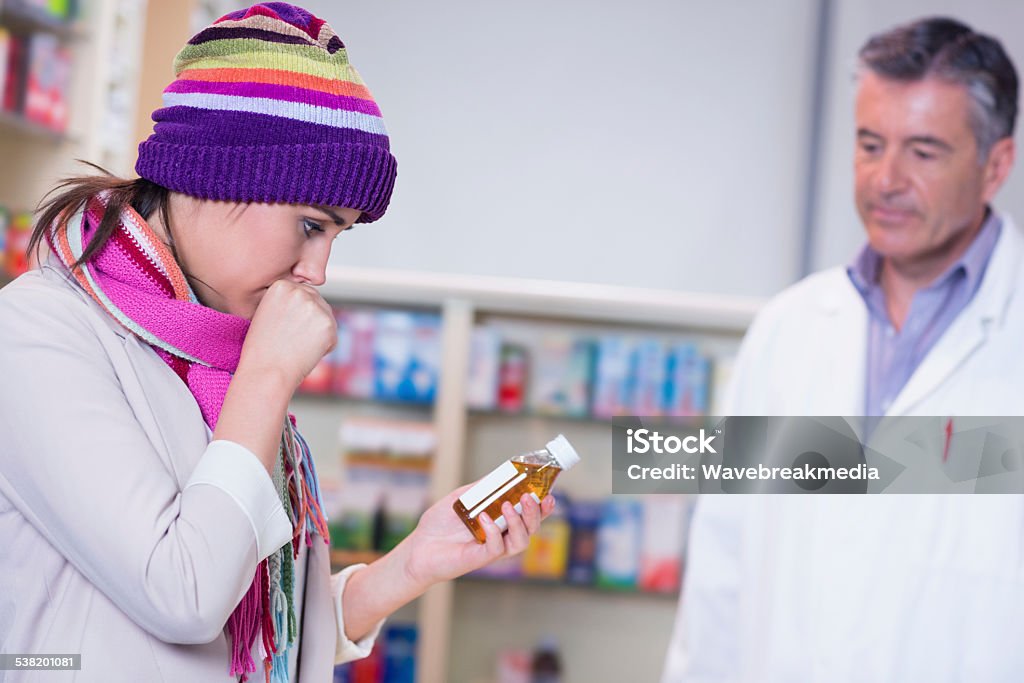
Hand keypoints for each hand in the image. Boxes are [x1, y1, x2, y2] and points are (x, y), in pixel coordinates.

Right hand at [238, 280, 335, 389]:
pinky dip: (325, 347)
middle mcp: (300, 292)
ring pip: (326, 319)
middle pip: (317, 303)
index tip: (286, 327)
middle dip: (310, 321)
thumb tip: (307, 301)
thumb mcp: (266, 314)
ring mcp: (316, 307)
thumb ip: (287, 302)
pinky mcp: (328, 324)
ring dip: (318, 333)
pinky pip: (333, 336)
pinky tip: (306, 353)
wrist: (266, 371)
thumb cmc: (262, 349)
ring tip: (298, 347)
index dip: (296, 313)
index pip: (301, 293)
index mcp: (281, 286)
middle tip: (294, 340)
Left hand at [398, 484, 556, 587]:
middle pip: (531, 529)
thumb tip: (501, 472)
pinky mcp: (479, 559)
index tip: (549, 494)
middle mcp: (501, 537)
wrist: (418, 546)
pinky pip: (497, 548)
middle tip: (530, 497)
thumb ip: (481, 488)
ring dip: (520, 522)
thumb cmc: (439, 524)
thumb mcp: (462, 498)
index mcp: (501, 523)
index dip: (543, 508)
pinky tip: (484, 518)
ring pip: (520, 542)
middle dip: (536, 513)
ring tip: (510, 505)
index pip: (529, 517)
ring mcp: (492, 550)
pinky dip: (495, 532)